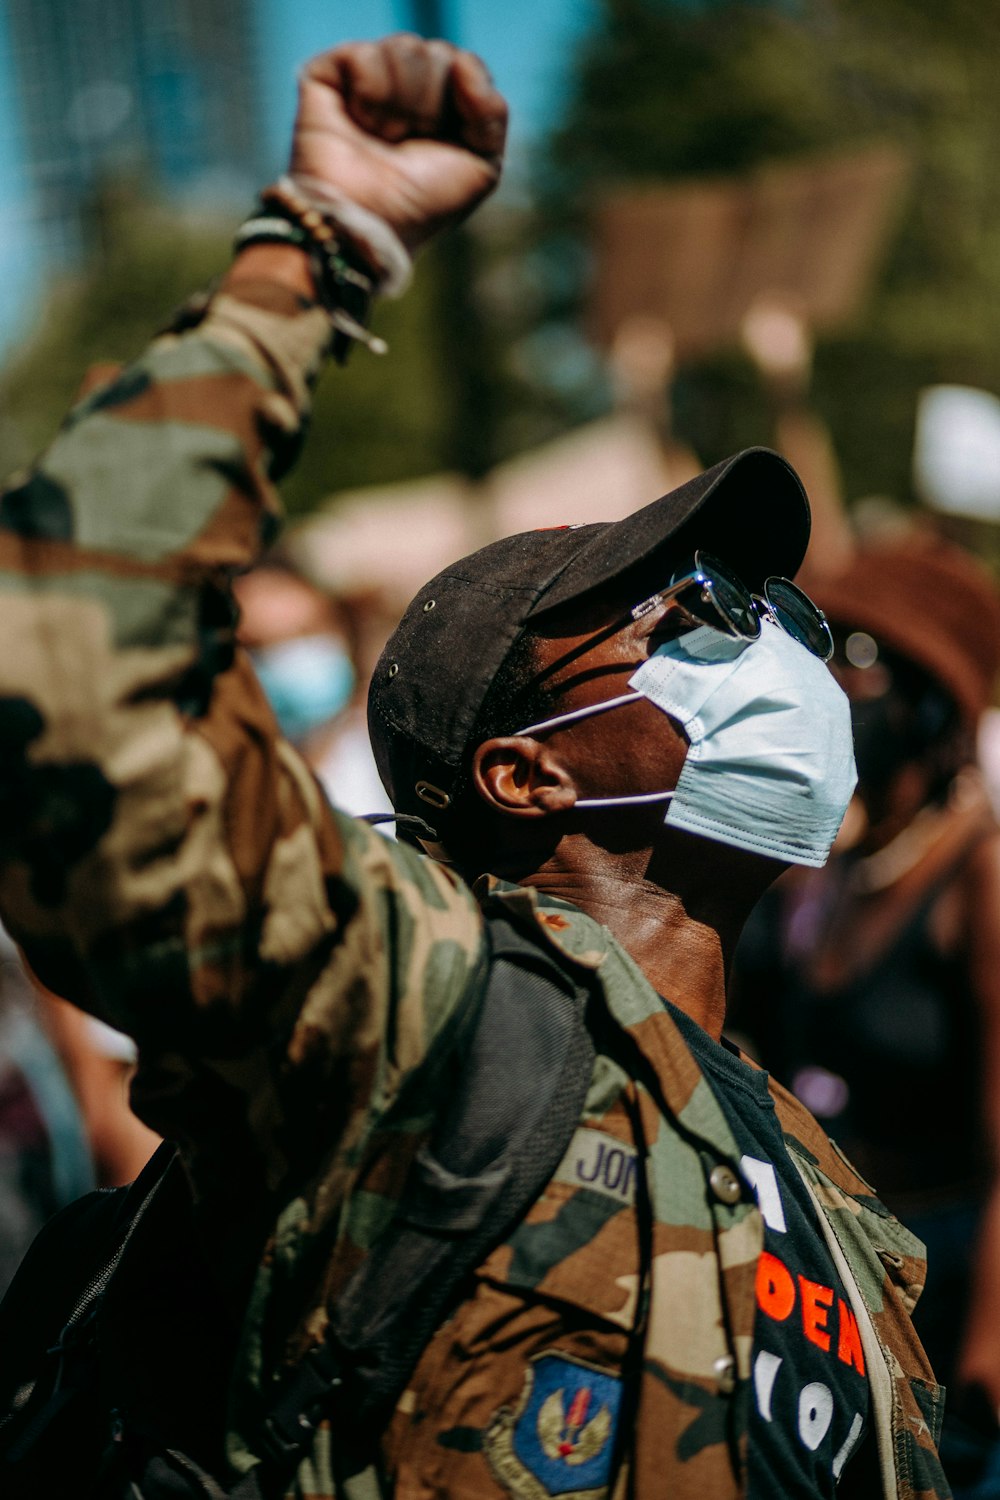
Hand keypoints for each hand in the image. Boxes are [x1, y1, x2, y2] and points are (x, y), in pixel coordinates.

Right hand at [290, 34, 507, 251]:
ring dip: (401, 103)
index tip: (447, 137)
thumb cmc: (420, 205)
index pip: (463, 64)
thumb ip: (492, 112)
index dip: (464, 98)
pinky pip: (366, 55)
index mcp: (440, 106)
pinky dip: (370, 95)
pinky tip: (358, 122)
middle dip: (430, 105)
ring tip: (382, 136)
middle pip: (437, 53)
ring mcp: (365, 79)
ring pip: (404, 48)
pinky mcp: (328, 75)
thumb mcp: (482, 168)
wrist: (367, 222)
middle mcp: (403, 88)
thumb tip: (461, 61)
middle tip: (407, 143)